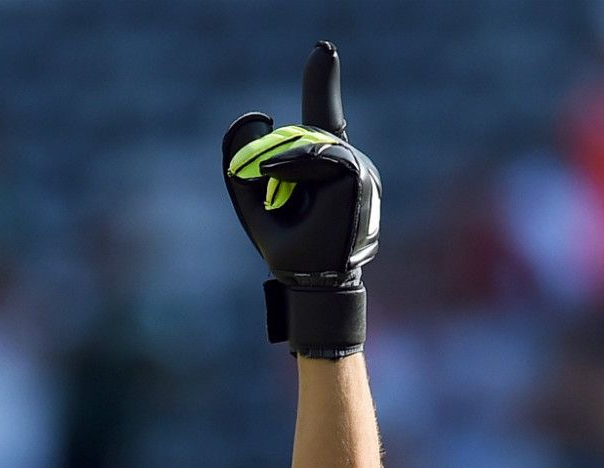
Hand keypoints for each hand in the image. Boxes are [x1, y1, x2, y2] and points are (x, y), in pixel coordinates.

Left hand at [222, 41, 380, 358]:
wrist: (307, 282)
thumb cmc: (286, 247)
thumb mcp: (252, 194)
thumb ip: (245, 157)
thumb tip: (258, 114)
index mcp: (325, 167)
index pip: (324, 117)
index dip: (321, 83)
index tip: (322, 50)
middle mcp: (347, 165)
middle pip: (303, 133)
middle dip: (271, 156)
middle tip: (262, 191)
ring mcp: (359, 171)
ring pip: (313, 142)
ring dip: (282, 162)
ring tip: (272, 192)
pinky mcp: (358, 180)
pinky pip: (324, 155)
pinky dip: (296, 162)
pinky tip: (274, 172)